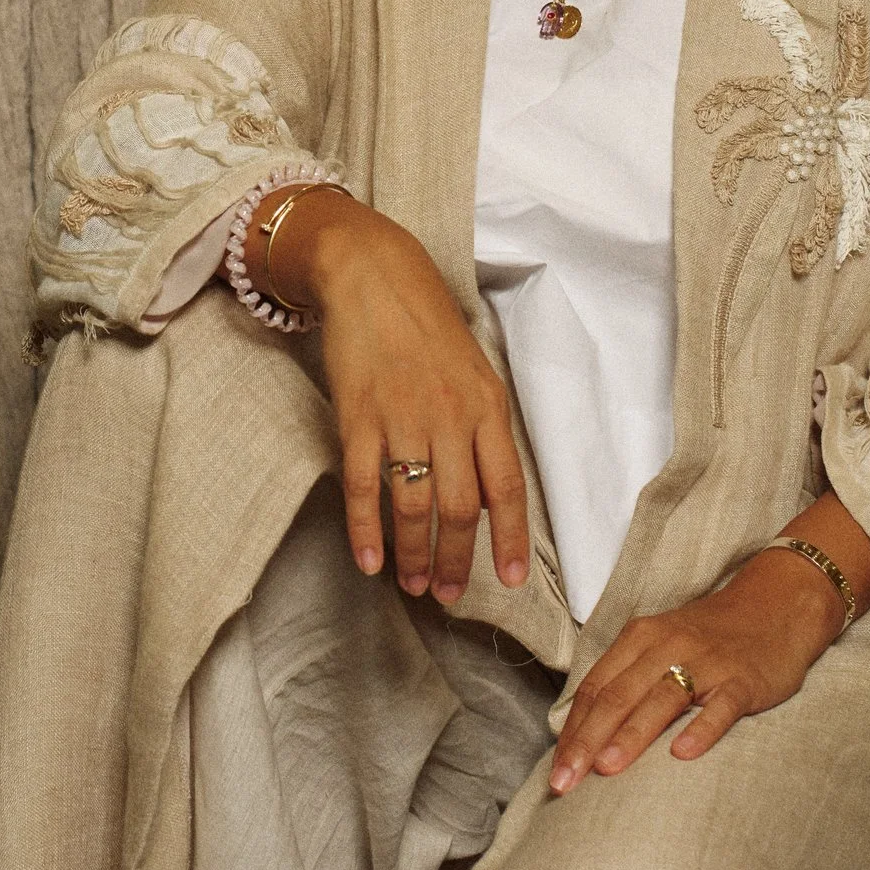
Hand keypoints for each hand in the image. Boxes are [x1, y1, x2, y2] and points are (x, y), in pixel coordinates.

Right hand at [261, 187, 531, 602]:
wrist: (374, 275)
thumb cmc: (427, 326)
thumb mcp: (475, 372)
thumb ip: (484, 430)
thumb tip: (488, 496)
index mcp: (486, 407)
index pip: (507, 487)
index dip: (511, 539)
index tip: (511, 581)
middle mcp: (450, 416)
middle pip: (460, 508)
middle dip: (456, 560)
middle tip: (447, 594)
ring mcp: (402, 417)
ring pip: (414, 505)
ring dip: (414, 554)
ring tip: (413, 585)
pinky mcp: (358, 416)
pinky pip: (365, 485)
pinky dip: (366, 530)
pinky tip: (369, 560)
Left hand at [548, 503, 869, 789]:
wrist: (776, 605)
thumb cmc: (709, 636)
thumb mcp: (660, 645)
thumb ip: (627, 679)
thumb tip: (585, 729)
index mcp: (639, 638)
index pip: (595, 688)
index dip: (572, 730)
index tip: (555, 769)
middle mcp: (666, 646)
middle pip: (617, 696)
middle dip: (587, 741)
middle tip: (564, 781)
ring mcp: (706, 662)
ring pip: (661, 699)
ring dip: (631, 735)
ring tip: (606, 768)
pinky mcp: (743, 679)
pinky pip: (720, 707)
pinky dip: (701, 729)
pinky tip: (684, 754)